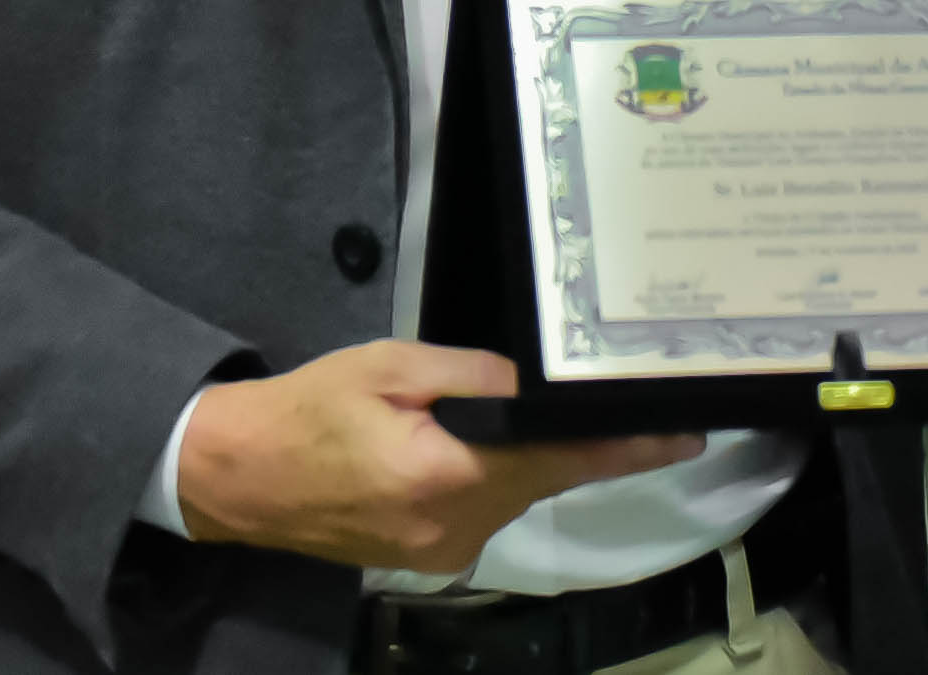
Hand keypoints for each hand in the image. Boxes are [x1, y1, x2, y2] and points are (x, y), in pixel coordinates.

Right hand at [172, 341, 699, 572]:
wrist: (242, 477)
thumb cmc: (311, 409)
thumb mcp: (388, 365)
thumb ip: (468, 372)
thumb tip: (531, 381)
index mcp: (447, 475)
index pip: (560, 460)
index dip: (628, 450)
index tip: (685, 436)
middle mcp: (455, 527)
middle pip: (542, 479)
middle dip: (568, 441)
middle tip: (601, 395)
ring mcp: (442, 553)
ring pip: (514, 496)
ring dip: (520, 458)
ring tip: (509, 415)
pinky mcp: (428, 560)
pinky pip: (483, 511)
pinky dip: (488, 477)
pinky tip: (467, 447)